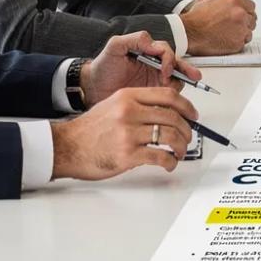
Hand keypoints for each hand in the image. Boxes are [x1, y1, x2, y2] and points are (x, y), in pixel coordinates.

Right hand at [49, 86, 198, 179]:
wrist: (67, 147)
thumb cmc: (88, 130)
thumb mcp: (113, 106)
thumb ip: (137, 105)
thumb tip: (165, 113)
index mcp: (128, 96)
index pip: (167, 95)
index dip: (186, 106)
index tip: (193, 115)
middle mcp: (130, 112)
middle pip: (173, 117)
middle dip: (187, 130)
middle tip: (188, 137)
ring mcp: (129, 133)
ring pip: (170, 137)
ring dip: (181, 147)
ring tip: (180, 152)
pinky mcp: (127, 154)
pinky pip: (160, 157)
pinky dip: (170, 162)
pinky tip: (169, 164)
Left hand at [84, 30, 198, 104]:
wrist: (93, 89)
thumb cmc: (103, 68)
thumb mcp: (115, 47)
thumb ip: (134, 39)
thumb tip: (152, 43)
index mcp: (148, 52)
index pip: (166, 51)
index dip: (168, 59)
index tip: (164, 70)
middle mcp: (154, 65)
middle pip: (177, 65)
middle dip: (186, 70)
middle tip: (193, 76)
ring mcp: (155, 81)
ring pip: (176, 80)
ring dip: (178, 84)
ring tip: (173, 92)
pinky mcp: (153, 95)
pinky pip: (167, 96)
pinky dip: (172, 98)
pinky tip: (170, 101)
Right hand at [181, 0, 256, 54]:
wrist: (189, 33)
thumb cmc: (195, 18)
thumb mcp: (206, 0)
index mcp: (234, 0)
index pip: (249, 3)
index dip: (244, 8)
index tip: (241, 11)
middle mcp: (240, 13)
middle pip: (252, 16)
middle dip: (245, 19)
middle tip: (236, 23)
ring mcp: (241, 28)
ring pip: (249, 29)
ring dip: (243, 30)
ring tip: (230, 32)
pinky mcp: (238, 42)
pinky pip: (244, 41)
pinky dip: (238, 41)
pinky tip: (228, 39)